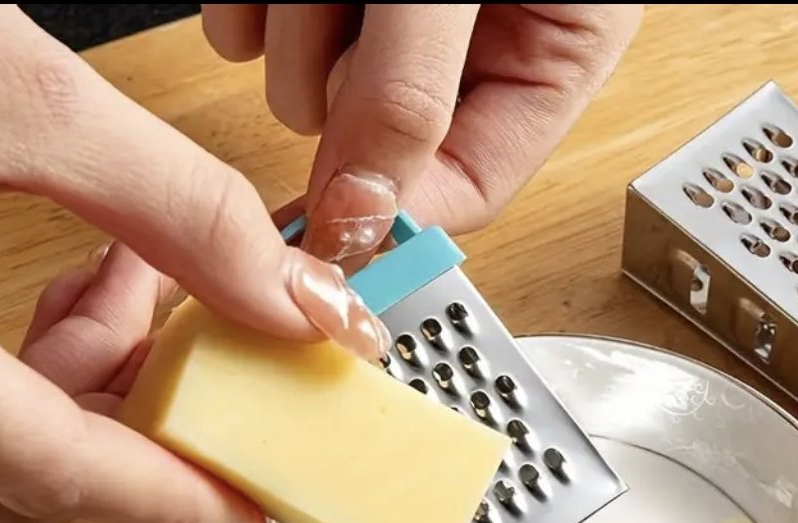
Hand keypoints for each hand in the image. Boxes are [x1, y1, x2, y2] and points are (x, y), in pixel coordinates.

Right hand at [0, 6, 390, 522]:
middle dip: (136, 418)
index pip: (55, 471)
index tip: (255, 517)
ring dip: (91, 379)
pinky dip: (34, 362)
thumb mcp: (12, 95)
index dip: (173, 501)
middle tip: (199, 337)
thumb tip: (297, 299)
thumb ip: (176, 203)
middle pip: (29, 484)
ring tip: (132, 267)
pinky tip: (77, 268)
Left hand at [202, 4, 643, 264]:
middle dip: (344, 91)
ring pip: (302, 83)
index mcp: (544, 59)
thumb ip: (410, 95)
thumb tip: (364, 215)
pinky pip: (252, 24)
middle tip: (363, 11)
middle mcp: (467, 48)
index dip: (398, 216)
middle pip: (374, 140)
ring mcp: (388, 15)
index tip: (337, 226)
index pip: (467, 190)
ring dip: (298, 21)